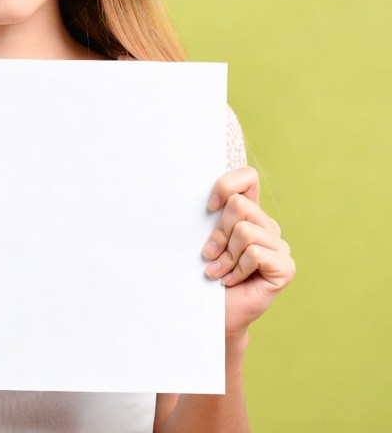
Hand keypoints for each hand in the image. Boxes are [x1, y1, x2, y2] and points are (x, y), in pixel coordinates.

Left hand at [201, 167, 294, 341]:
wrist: (215, 313)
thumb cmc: (206, 274)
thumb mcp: (205, 238)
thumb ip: (211, 215)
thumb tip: (208, 199)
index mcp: (249, 213)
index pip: (248, 177)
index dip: (226, 185)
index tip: (209, 208)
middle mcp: (267, 226)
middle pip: (239, 205)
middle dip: (218, 233)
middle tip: (211, 255)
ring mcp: (280, 246)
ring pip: (244, 231)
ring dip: (226, 256)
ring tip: (221, 271)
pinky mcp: (286, 267)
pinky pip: (255, 253)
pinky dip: (237, 269)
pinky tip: (233, 281)